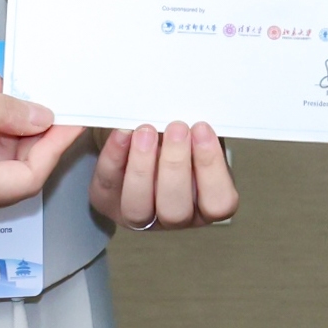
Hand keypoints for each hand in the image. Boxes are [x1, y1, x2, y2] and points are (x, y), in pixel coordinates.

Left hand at [91, 120, 238, 228]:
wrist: (138, 138)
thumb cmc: (174, 139)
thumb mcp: (195, 135)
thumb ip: (198, 132)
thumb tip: (196, 112)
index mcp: (204, 203)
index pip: (219, 203)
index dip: (212, 168)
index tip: (202, 129)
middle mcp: (173, 215)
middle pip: (176, 210)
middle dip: (175, 165)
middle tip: (176, 128)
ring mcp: (138, 214)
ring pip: (138, 208)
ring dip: (143, 167)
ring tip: (146, 132)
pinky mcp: (108, 202)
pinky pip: (108, 185)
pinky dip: (115, 158)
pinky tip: (122, 134)